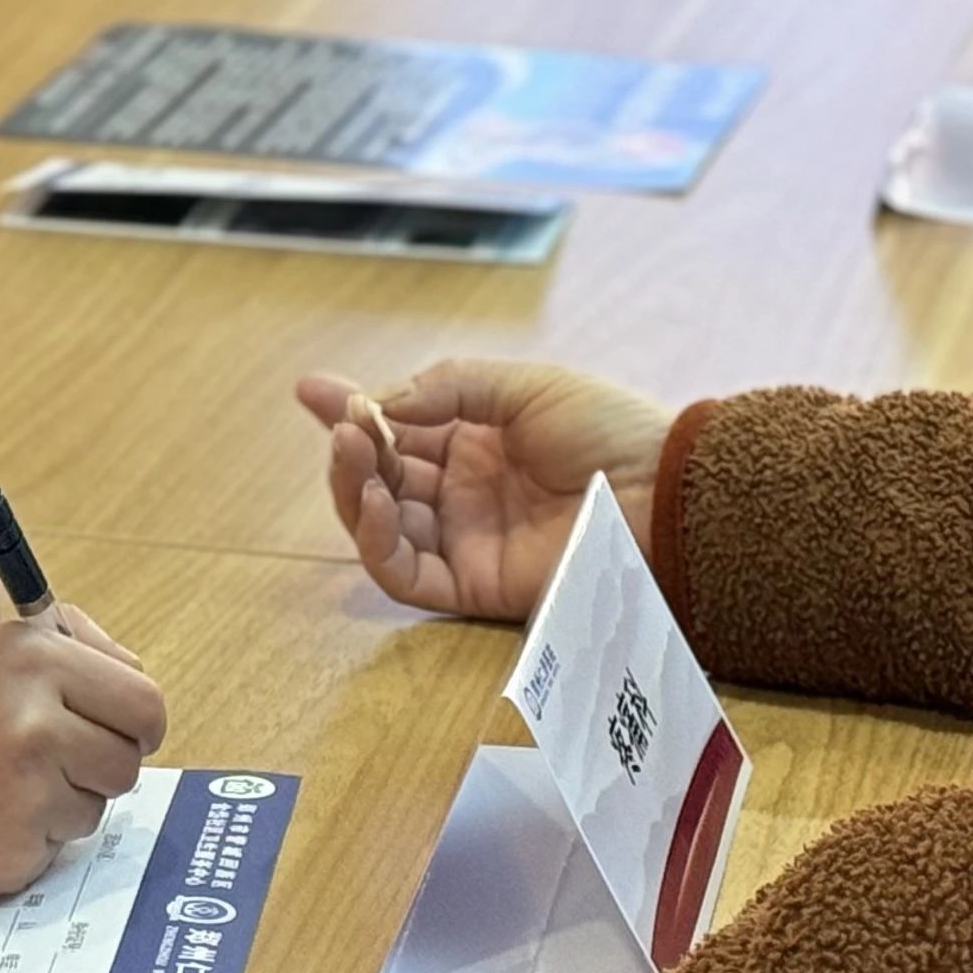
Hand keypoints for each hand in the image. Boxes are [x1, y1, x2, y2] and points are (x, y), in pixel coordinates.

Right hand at [0, 617, 169, 898]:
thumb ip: (47, 659)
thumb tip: (130, 684)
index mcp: (32, 658)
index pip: (142, 700)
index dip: (132, 723)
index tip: (114, 735)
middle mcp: (38, 719)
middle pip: (126, 760)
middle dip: (98, 767)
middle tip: (51, 769)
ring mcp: (28, 789)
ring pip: (93, 809)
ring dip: (56, 807)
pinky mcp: (11, 848)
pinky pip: (50, 850)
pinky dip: (20, 843)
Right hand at [294, 362, 672, 621]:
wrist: (662, 492)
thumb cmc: (608, 431)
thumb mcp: (525, 387)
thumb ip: (448, 389)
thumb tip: (378, 403)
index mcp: (475, 441)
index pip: (397, 429)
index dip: (352, 412)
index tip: (311, 391)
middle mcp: (462, 491)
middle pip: (380, 478)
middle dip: (351, 450)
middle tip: (342, 427)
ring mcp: (466, 538)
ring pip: (382, 526)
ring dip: (354, 492)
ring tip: (353, 455)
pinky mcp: (473, 585)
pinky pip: (406, 573)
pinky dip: (377, 542)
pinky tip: (374, 502)